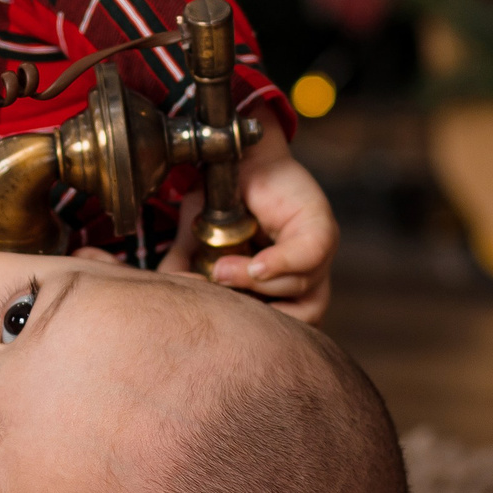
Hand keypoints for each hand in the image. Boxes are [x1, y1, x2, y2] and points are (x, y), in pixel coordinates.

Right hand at [159, 130, 335, 321]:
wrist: (236, 153)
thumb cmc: (219, 198)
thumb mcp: (193, 241)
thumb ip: (183, 271)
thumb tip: (172, 296)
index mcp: (280, 288)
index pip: (281, 332)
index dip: (251, 340)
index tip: (214, 326)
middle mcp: (305, 275)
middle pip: (299, 321)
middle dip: (258, 319)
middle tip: (220, 303)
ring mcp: (317, 256)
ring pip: (304, 294)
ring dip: (259, 287)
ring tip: (222, 271)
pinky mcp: (320, 230)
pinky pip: (308, 257)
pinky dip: (280, 265)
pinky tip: (256, 265)